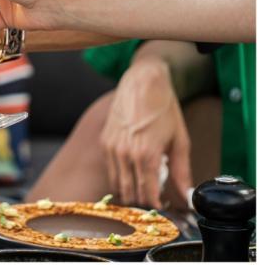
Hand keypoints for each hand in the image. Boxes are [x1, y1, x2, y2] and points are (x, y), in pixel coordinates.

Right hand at [100, 53, 192, 207]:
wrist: (142, 83)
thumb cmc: (164, 109)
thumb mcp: (179, 140)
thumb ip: (182, 171)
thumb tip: (187, 195)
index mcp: (146, 155)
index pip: (147, 194)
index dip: (156, 206)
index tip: (163, 207)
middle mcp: (125, 154)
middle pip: (130, 193)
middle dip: (142, 202)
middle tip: (154, 202)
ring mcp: (112, 148)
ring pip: (116, 184)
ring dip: (129, 192)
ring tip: (143, 190)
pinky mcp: (104, 142)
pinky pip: (110, 169)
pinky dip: (120, 177)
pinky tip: (133, 174)